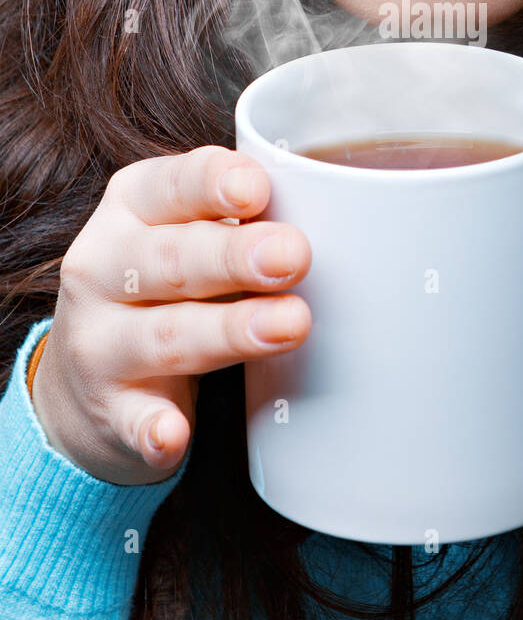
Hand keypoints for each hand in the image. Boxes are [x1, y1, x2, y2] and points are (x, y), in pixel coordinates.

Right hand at [32, 146, 311, 485]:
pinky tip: (173, 435)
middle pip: (171, 259)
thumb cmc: (168, 286)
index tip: (257, 189)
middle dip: (234, 256)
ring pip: (165, 336)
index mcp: (130, 210)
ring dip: (227, 332)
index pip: (169, 186)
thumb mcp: (188, 234)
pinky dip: (152, 430)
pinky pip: (132, 421)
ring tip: (290, 326)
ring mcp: (100, 344)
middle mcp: (103, 270)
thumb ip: (243, 220)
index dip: (212, 184)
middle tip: (294, 255)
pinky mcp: (108, 410)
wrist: (88, 379)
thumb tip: (337, 216)